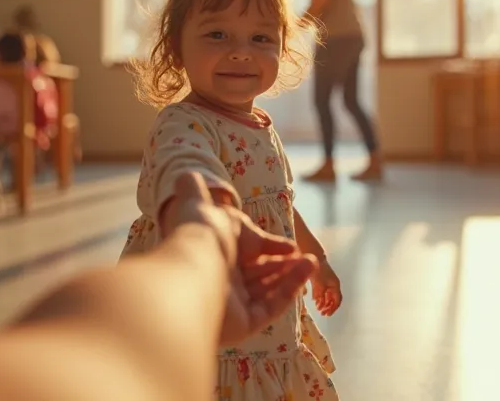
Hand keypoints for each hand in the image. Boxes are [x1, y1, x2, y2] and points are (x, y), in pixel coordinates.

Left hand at [164, 173, 317, 344]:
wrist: (193, 269)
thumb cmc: (199, 235)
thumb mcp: (197, 202)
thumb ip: (195, 190)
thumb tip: (188, 175)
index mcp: (212, 257)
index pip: (245, 256)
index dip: (268, 249)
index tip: (290, 245)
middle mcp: (220, 281)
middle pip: (258, 275)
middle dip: (283, 265)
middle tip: (305, 256)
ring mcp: (231, 306)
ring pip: (268, 291)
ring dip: (292, 275)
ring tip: (311, 262)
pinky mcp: (243, 324)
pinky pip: (271, 307)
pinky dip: (289, 289)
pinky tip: (305, 271)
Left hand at [311, 258, 341, 316]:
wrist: (314, 257)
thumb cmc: (319, 270)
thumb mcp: (320, 284)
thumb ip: (319, 294)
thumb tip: (317, 301)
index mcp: (335, 285)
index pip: (337, 300)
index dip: (333, 308)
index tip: (327, 314)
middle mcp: (333, 284)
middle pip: (333, 299)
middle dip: (328, 307)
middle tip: (322, 313)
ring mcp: (328, 282)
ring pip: (328, 296)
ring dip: (324, 303)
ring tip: (318, 308)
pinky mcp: (322, 280)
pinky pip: (323, 291)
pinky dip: (320, 297)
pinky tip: (315, 301)